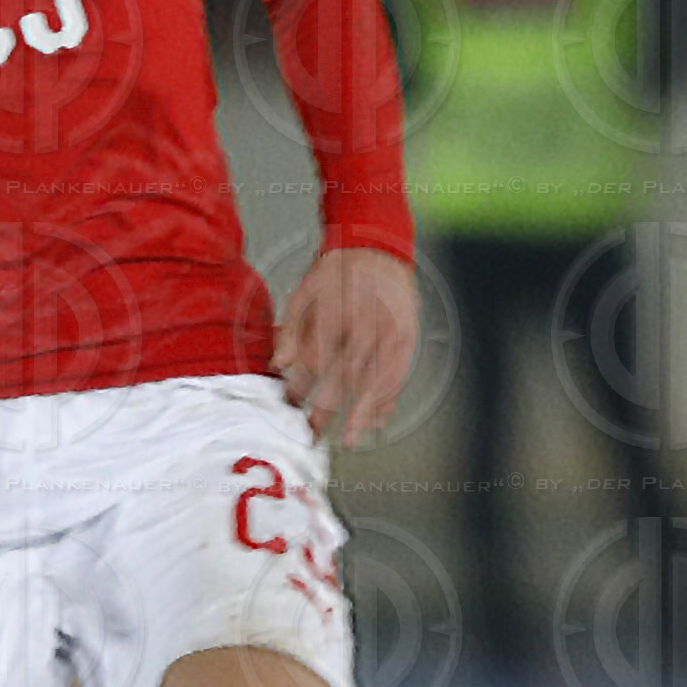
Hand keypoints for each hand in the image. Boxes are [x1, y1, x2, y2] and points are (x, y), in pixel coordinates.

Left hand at [275, 245, 418, 449]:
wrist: (377, 248)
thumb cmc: (336, 272)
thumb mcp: (305, 290)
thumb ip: (291, 328)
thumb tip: (278, 364)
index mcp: (337, 310)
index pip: (317, 357)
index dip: (301, 384)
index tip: (288, 403)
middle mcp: (366, 322)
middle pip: (346, 374)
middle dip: (327, 407)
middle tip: (311, 432)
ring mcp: (391, 331)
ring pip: (376, 380)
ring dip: (362, 413)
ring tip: (349, 439)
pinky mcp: (408, 338)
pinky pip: (399, 375)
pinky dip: (388, 399)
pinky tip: (378, 421)